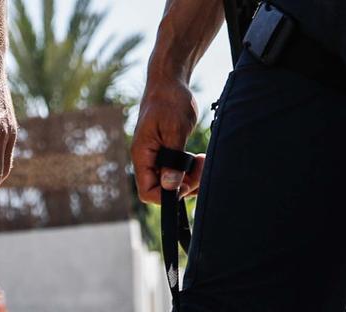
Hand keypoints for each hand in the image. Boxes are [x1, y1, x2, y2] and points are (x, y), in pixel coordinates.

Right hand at [132, 72, 202, 203]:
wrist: (170, 81)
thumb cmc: (170, 100)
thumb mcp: (175, 129)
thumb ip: (173, 160)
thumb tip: (169, 187)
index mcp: (142, 154)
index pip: (147, 191)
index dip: (166, 195)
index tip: (186, 185)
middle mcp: (147, 160)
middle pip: (161, 189)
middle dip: (183, 185)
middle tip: (202, 169)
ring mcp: (156, 157)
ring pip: (171, 182)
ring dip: (190, 179)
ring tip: (203, 162)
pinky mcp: (166, 153)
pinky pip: (176, 171)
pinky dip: (190, 171)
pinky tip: (199, 160)